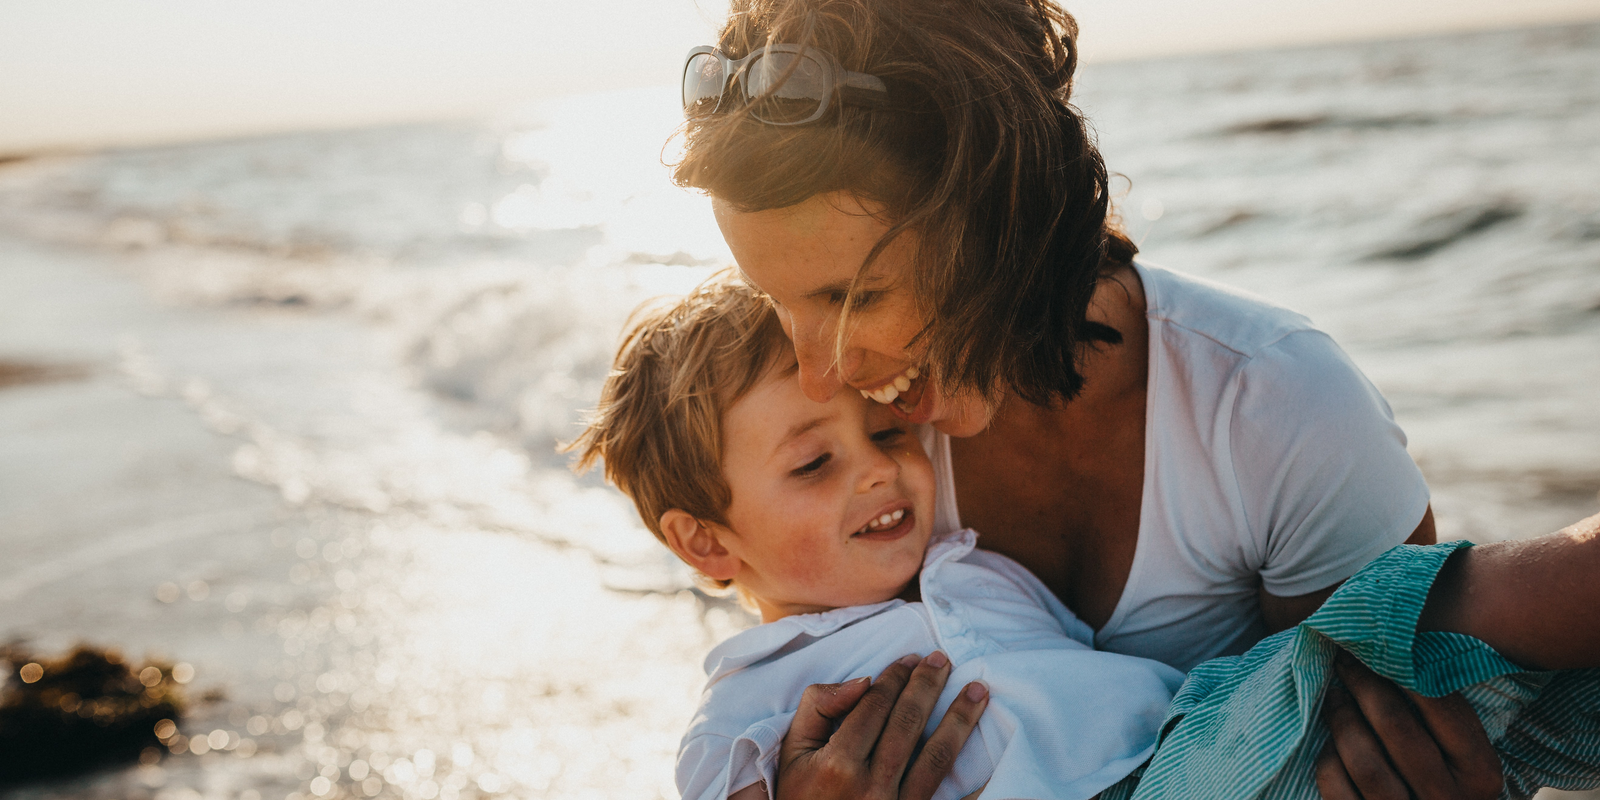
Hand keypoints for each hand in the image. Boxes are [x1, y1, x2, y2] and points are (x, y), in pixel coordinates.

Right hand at [775, 651, 989, 799]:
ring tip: (977, 691)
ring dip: (959, 719)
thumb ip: (818, 708)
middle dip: (928, 686)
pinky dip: (975, 782)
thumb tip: (862, 682)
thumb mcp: (793, 751)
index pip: (875, 707)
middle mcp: (870, 786)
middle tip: (943, 660)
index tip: (910, 659)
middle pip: (907, 723)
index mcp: (837, 764)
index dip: (894, 677)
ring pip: (936, 756)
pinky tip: (994, 758)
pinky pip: (948, 798)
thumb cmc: (800, 796)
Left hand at [1315, 650, 1501, 799]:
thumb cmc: (1445, 781)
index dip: (1405, 671)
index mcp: (1481, 774)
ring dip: (1343, 719)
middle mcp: (1449, 799)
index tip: (1379, 648)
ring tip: (1334, 695)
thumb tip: (1404, 651)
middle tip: (1346, 661)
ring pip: (1365, 761)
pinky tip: (1330, 741)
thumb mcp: (1463, 756)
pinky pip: (1336, 786)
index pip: (1443, 708)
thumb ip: (1444, 716)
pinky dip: (1328, 757)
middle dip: (1365, 686)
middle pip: (1397, 728)